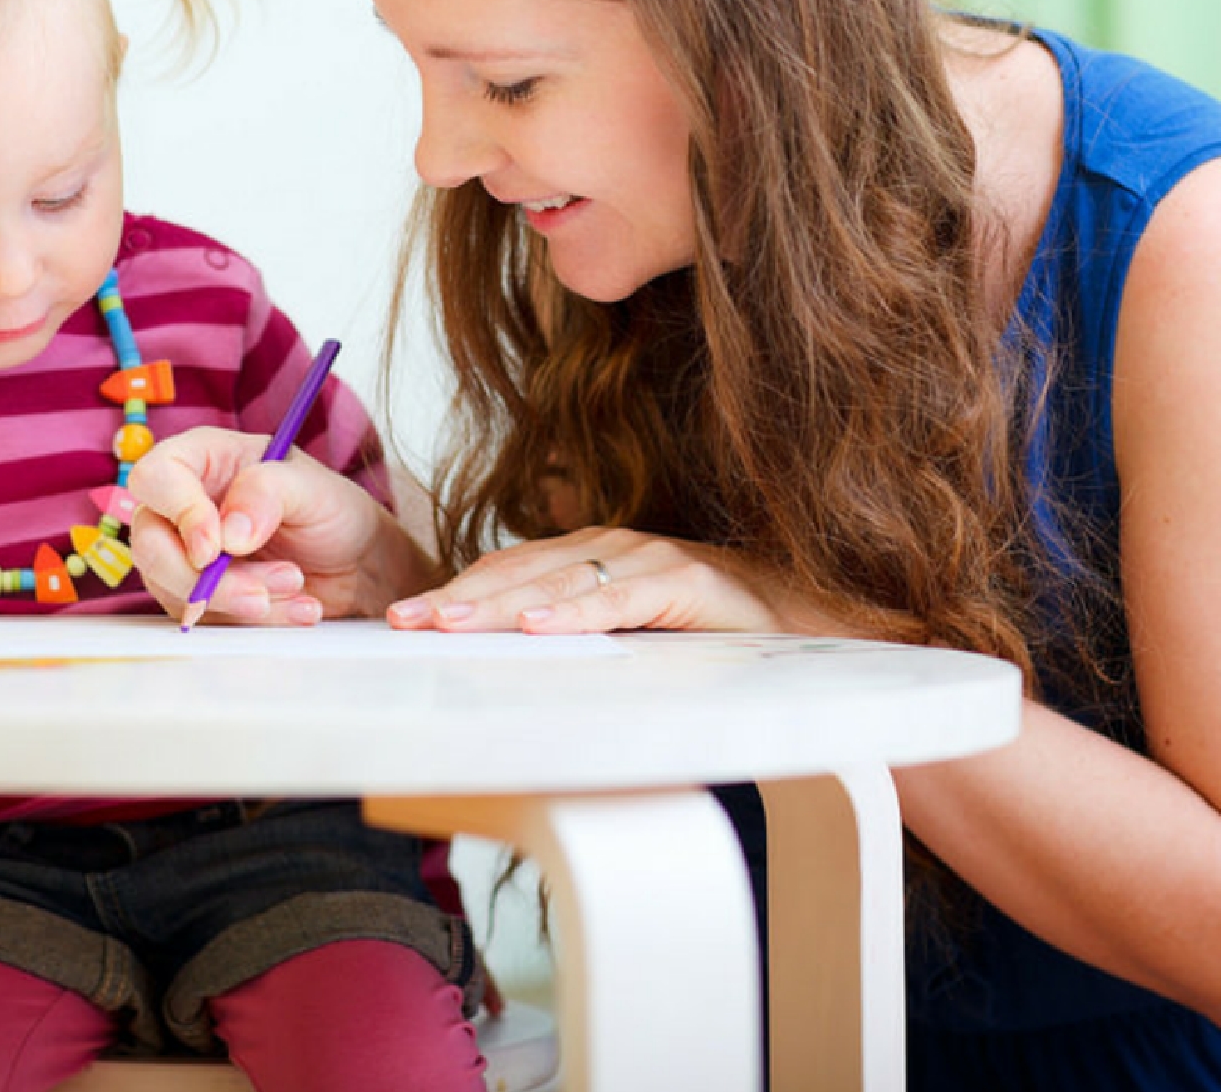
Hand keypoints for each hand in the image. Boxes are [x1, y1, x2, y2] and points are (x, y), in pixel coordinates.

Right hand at [127, 426, 432, 625]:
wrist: (357, 563)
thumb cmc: (331, 509)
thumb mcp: (311, 489)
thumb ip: (267, 494)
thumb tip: (227, 533)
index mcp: (203, 460)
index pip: (156, 478)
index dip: (179, 514)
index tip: (216, 548)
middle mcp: (184, 506)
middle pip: (150, 545)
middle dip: (206, 579)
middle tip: (262, 591)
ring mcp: (187, 554)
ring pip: (174, 589)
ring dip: (237, 601)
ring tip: (296, 587)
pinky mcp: (200, 596)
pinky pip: (204, 617)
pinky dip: (251, 621)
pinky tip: (297, 608)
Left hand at [385, 527, 789, 634]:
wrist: (815, 623)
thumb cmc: (718, 636)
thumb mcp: (635, 640)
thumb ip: (584, 643)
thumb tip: (514, 673)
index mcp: (594, 558)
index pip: (511, 572)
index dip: (458, 592)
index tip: (404, 617)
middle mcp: (615, 548)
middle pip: (521, 573)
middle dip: (459, 598)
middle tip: (405, 621)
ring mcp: (651, 559)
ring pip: (561, 582)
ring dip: (499, 605)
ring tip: (448, 623)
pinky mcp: (689, 582)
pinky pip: (623, 600)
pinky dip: (578, 614)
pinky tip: (539, 628)